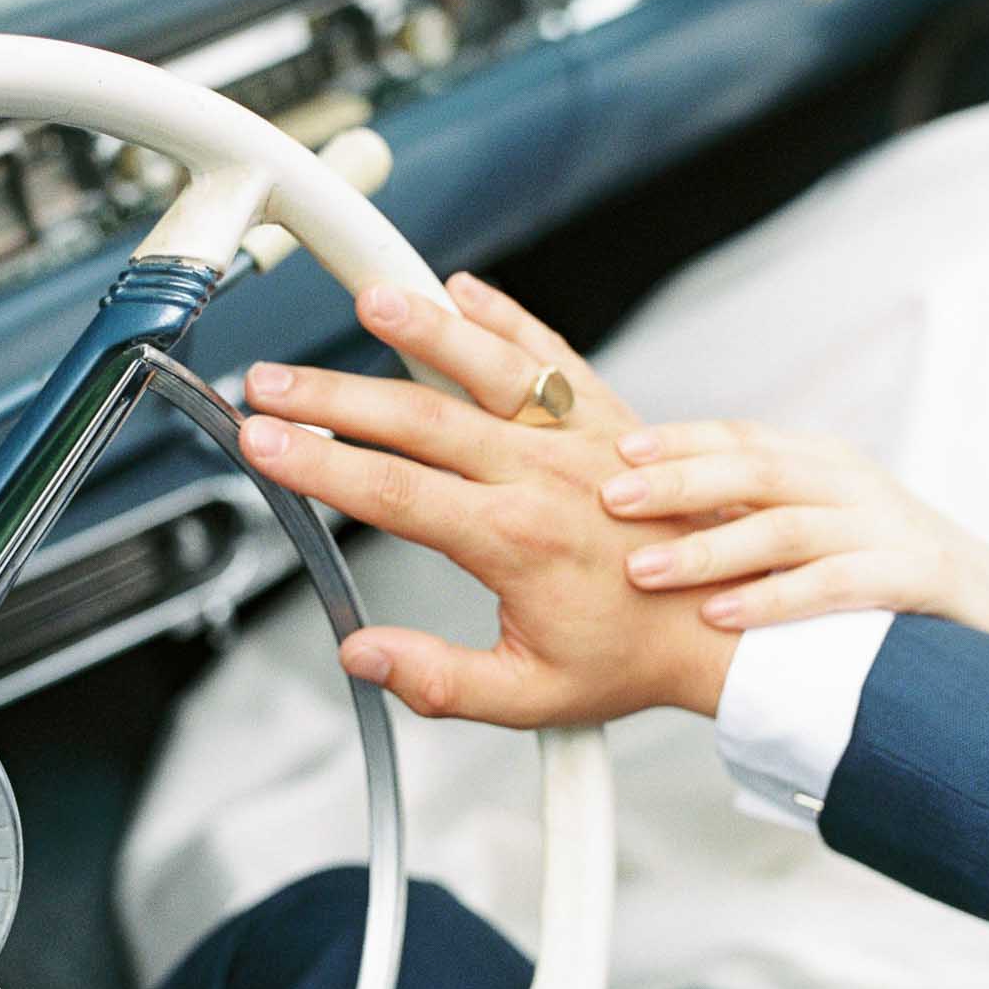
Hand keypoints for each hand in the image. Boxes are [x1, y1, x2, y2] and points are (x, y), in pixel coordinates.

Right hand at [238, 273, 738, 725]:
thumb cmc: (630, 658)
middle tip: (267, 382)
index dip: (318, 464)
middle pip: (417, 419)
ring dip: (425, 328)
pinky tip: (461, 290)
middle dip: (330, 396)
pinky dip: (504, 317)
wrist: (724, 625)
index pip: (393, 492)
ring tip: (370, 297)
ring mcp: (577, 437)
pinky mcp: (603, 416)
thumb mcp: (528, 698)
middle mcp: (544, 476)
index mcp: (515, 541)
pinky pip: (549, 353)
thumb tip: (360, 655)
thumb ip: (437, 680)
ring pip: (488, 367)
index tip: (264, 443)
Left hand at [599, 418, 988, 645]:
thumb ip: (750, 514)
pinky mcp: (916, 577)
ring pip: (786, 526)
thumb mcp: (817, 527)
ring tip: (644, 569)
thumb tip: (651, 511)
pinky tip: (723, 615)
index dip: (677, 441)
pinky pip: (837, 583)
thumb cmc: (887, 575)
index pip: (740, 438)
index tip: (613, 450)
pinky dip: (775, 599)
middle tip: (610, 498)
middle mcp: (851, 485)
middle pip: (754, 470)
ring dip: (709, 547)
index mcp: (822, 464)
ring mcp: (886, 527)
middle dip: (677, 482)